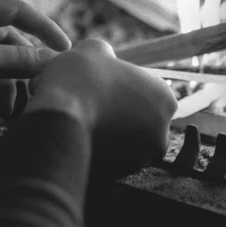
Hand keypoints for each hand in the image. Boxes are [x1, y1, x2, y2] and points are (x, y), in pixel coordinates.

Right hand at [25, 38, 177, 175]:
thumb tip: (104, 58)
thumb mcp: (94, 50)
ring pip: (123, 143)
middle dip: (117, 114)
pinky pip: (107, 161)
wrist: (60, 114)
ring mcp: (141, 158)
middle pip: (138, 120)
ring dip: (107, 134)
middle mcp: (161, 132)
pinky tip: (77, 135)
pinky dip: (95, 152)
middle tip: (91, 103)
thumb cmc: (81, 78)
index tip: (103, 87)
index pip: (147, 93)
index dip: (123, 89)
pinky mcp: (119, 176)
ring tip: (80, 118)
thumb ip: (106, 54)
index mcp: (165, 99)